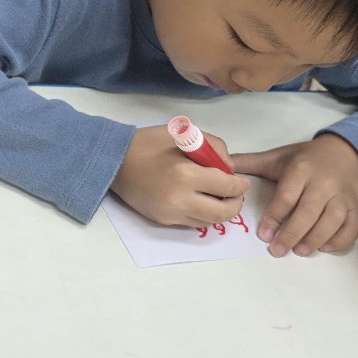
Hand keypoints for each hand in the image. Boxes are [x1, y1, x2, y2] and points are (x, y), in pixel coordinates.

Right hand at [110, 125, 248, 228]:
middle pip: (221, 212)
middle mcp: (180, 199)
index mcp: (186, 174)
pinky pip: (192, 222)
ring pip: (209, 222)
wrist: (114, 161)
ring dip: (221, 212)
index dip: (239, 185)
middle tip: (236, 194)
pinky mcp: (163, 220)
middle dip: (235, 204)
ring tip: (221, 199)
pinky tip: (202, 202)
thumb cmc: (149, 143)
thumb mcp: (184, 134)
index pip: (226, 186)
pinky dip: (203, 215)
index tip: (242, 181)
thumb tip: (229, 169)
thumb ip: (214, 147)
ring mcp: (171, 213)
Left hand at [229, 133, 357, 256]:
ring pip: (333, 221)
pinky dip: (341, 240)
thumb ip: (250, 162)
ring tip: (300, 251)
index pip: (287, 196)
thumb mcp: (278, 157)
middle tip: (277, 250)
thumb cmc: (305, 159)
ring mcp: (343, 196)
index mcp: (302, 169)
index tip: (264, 234)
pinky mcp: (357, 206)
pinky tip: (325, 248)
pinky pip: (353, 227)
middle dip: (293, 233)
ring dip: (316, 238)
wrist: (343, 153)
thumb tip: (223, 164)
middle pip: (309, 211)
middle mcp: (324, 183)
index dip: (275, 216)